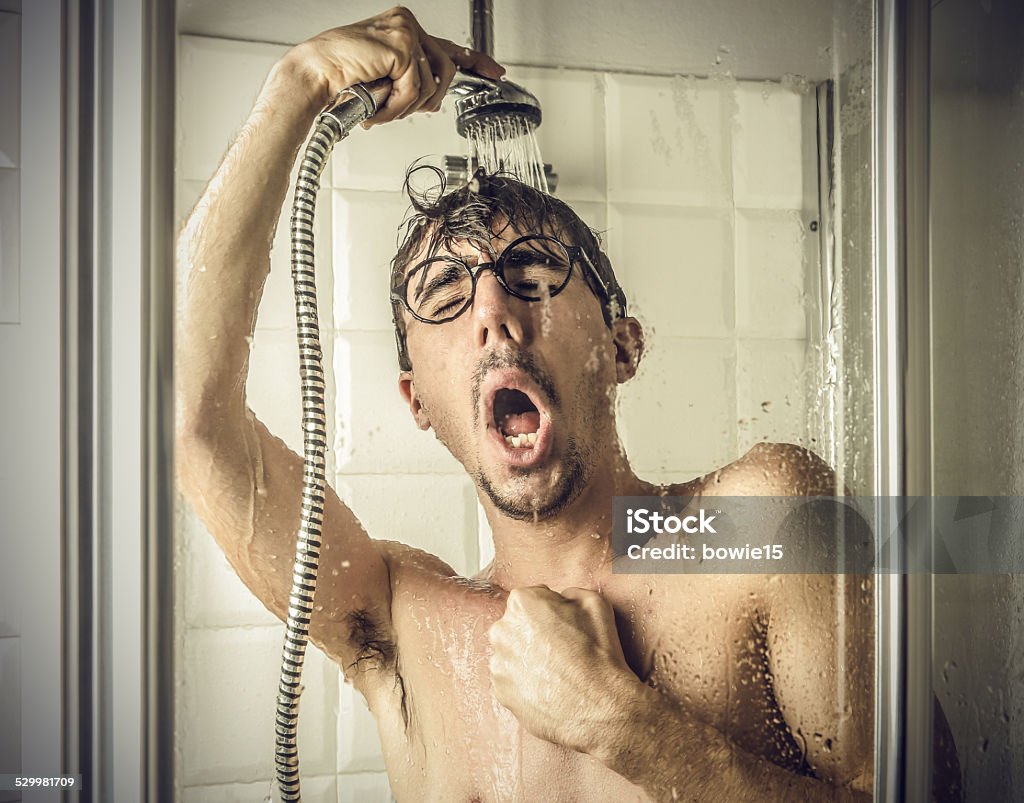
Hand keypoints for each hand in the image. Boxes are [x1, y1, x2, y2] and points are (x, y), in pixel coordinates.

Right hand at [279, 6, 504, 124]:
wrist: (313, 74)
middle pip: (447, 70)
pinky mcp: (402, 47)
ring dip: (406, 106)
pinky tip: (377, 105)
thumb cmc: (340, 77)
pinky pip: (415, 90)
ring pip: (432, 84)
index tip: (494, 72)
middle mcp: (407, 24)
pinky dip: (397, 106)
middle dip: (427, 100)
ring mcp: (406, 32)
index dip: (475, 60)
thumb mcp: (385, 80)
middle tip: (396, 109)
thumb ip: (411, 81)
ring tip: (380, 108)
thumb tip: (434, 99)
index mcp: (404, 28)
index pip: (449, 46)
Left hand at [487, 586, 639, 755]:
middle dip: (534, 633)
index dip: (551, 611)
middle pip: (517, 625)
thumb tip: (562, 598)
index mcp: (522, 604)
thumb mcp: (595, 604)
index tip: (564, 625)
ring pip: (512, 654)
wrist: (600, 708)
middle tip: (561, 649)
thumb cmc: (599, 654)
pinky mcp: (501, 693)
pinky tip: (548, 688)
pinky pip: (511, 680)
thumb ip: (571, 593)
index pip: (531, 598)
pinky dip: (525, 683)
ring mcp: (498, 664)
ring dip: (528, 658)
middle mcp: (502, 631)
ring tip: (556, 672)